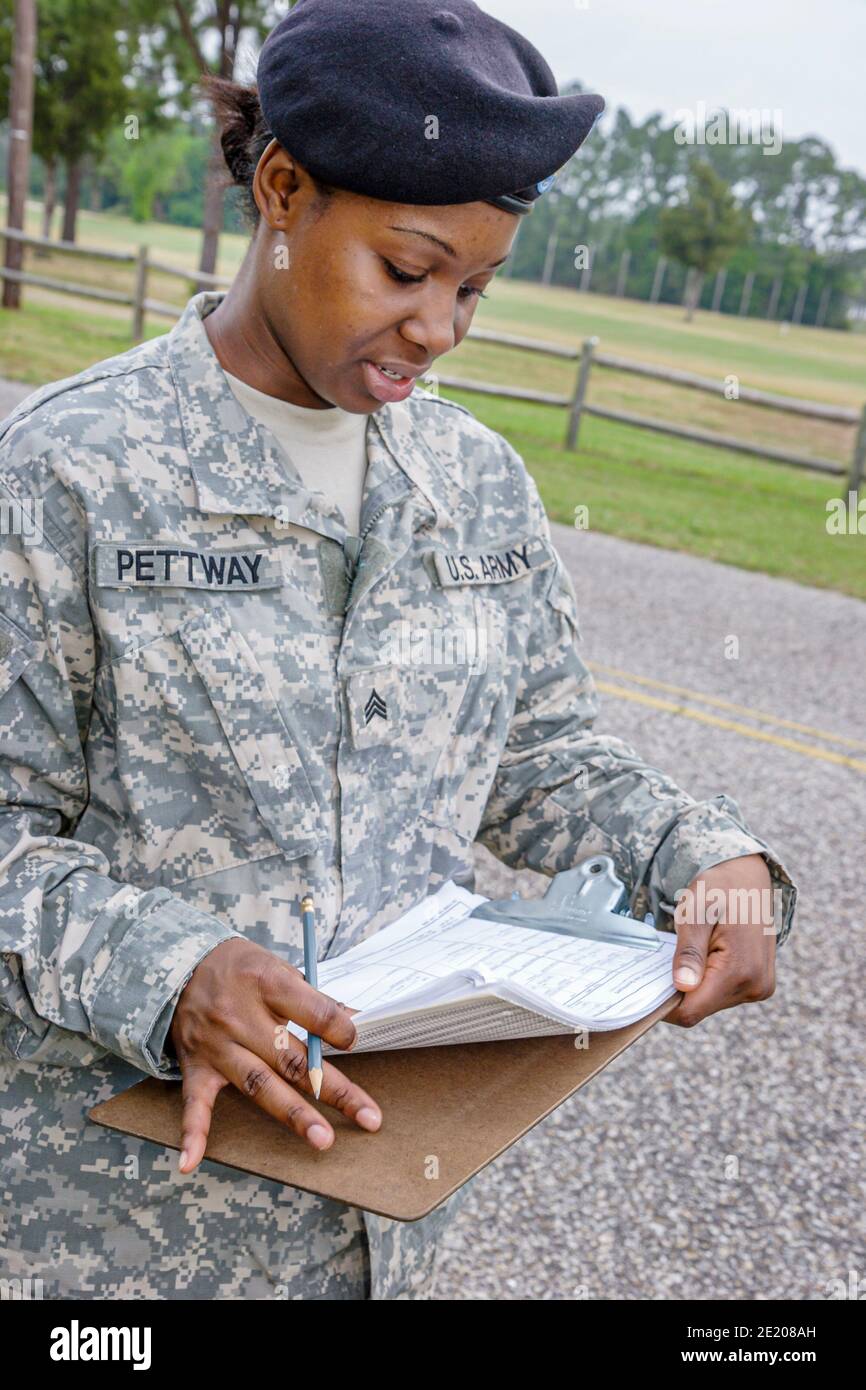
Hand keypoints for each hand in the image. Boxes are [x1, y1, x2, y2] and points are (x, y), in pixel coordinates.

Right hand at [169, 938, 380, 1172]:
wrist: (182, 966)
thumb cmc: (242, 969)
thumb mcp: (279, 968)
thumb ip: (313, 1000)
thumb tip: (353, 1026)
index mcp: (265, 982)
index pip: (313, 1012)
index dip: (340, 1030)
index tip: (354, 1040)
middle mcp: (239, 1016)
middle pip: (293, 1058)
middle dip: (334, 1089)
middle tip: (368, 1117)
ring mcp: (217, 1045)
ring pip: (259, 1084)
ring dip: (292, 1114)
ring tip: (322, 1139)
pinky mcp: (196, 1066)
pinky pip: (194, 1103)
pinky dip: (193, 1133)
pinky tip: (191, 1161)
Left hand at [664, 853, 775, 1027]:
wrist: (748, 877)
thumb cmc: (719, 889)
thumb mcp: (695, 911)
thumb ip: (690, 951)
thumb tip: (682, 986)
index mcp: (740, 971)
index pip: (690, 1011)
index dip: (664, 1004)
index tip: (647, 985)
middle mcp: (755, 986)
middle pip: (699, 1008)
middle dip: (680, 988)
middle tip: (671, 955)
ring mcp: (759, 987)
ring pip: (710, 1003)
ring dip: (695, 982)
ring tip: (694, 949)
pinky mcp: (759, 984)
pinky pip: (722, 994)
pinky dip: (707, 980)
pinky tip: (706, 954)